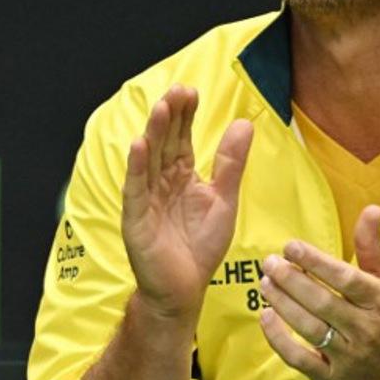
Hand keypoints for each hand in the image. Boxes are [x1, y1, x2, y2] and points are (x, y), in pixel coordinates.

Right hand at [122, 84, 253, 323]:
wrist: (185, 289)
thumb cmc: (201, 246)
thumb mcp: (224, 199)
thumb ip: (231, 163)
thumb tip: (244, 123)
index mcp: (180, 175)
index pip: (181, 137)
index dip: (185, 115)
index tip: (191, 91)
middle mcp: (160, 181)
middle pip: (164, 142)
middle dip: (170, 116)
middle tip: (177, 90)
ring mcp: (146, 198)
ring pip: (149, 159)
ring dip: (154, 133)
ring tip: (161, 108)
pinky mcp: (136, 218)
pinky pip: (135, 188)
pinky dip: (136, 166)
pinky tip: (138, 144)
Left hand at [258, 205, 379, 379]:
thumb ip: (372, 246)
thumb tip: (372, 208)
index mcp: (379, 301)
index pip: (345, 279)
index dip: (315, 261)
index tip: (290, 246)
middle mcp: (365, 329)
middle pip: (322, 302)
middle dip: (291, 280)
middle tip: (269, 262)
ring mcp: (348, 356)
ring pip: (309, 328)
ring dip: (282, 304)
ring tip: (264, 283)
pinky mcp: (331, 379)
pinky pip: (299, 358)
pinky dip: (279, 338)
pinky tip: (265, 316)